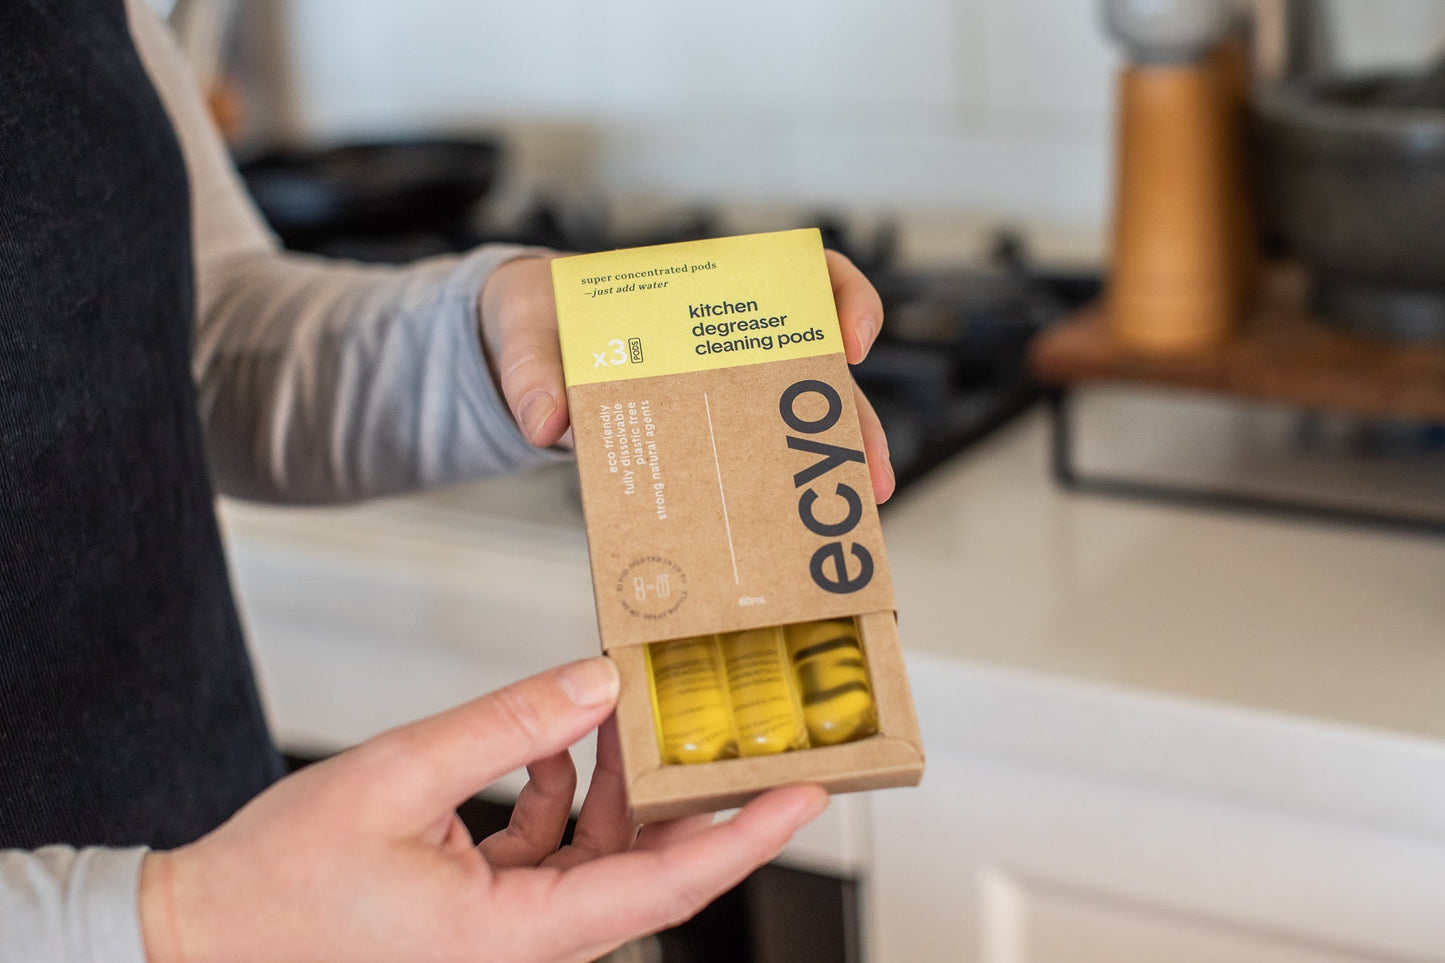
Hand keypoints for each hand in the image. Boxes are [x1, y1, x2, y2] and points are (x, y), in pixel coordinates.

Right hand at [139, 658, 828, 962]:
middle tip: (732, 727)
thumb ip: (507, 726)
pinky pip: (554, 855)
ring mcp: (508, 936)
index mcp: (515, 940)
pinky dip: (562, 796)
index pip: (667, 889)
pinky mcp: (484, 916)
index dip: (745, 837)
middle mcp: (526, 949)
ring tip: (632, 708)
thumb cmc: (275, 887)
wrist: (200, 943)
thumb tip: (597, 683)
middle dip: (690, 796)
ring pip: (602, 859)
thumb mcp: (397, 779)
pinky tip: (554, 740)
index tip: (805, 792)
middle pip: (646, 870)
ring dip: (620, 785)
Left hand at [479, 249, 895, 501]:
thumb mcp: (527, 327)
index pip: (802, 275)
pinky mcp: (698, 438)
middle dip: (852, 420)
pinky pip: (746, 464)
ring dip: (830, 468)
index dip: (843, 298)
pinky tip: (788, 533)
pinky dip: (770, 496)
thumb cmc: (541, 319)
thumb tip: (544, 421)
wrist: (521, 353)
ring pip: (797, 424)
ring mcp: (721, 392)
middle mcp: (730, 342)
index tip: (849, 342)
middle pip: (818, 368)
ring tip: (853, 514)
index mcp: (705, 291)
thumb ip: (531, 367)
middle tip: (868, 474)